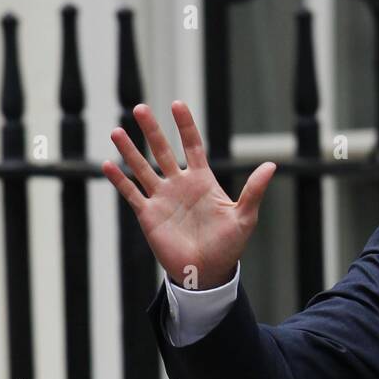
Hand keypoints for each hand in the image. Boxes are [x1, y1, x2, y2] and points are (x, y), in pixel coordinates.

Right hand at [102, 100, 275, 289]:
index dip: (185, 126)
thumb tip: (271, 165)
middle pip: (163, 151)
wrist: (208, 273)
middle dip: (151, 130)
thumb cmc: (228, 246)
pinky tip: (107, 164)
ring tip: (116, 131)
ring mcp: (162, 199)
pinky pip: (131, 194)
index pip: (192, 146)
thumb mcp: (244, 217)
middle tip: (140, 108)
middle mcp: (179, 185)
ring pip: (142, 168)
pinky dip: (119, 180)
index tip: (177, 105)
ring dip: (129, 150)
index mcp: (202, 181)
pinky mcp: (149, 215)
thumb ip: (254, 190)